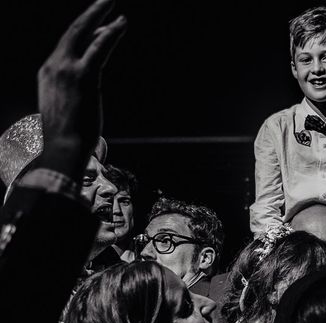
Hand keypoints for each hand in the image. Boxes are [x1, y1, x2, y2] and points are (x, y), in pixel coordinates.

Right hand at [38, 0, 125, 164]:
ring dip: (102, 17)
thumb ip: (74, 93)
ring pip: (85, 34)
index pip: (68, 45)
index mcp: (48, 74)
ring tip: (115, 6)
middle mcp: (54, 66)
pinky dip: (110, 34)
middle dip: (91, 13)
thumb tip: (86, 90)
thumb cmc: (67, 136)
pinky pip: (99, 48)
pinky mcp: (84, 76)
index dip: (86, 33)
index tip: (102, 24)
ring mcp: (67, 69)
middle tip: (107, 0)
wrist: (63, 148)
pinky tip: (121, 24)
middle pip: (73, 32)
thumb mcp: (66, 109)